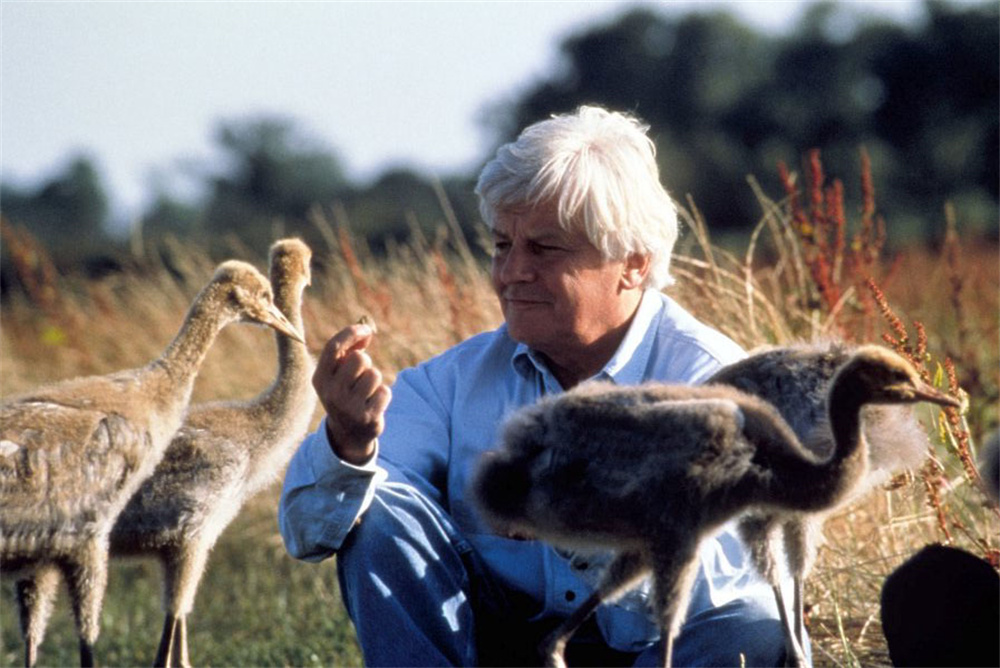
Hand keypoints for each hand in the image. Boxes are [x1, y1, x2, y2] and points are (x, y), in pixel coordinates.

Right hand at [312, 322, 391, 464]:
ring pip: (374, 375)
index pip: (333, 347)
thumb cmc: (345, 393)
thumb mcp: (338, 374)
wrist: (348, 433)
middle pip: (360, 358)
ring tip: (366, 393)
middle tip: (361, 377)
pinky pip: (385, 391)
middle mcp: (332, 393)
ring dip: (375, 381)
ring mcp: (349, 407)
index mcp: (320, 379)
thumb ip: (348, 350)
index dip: (351, 333)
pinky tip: (372, 405)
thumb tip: (366, 330)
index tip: (366, 329)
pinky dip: (383, 395)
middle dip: (366, 364)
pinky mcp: (367, 418)